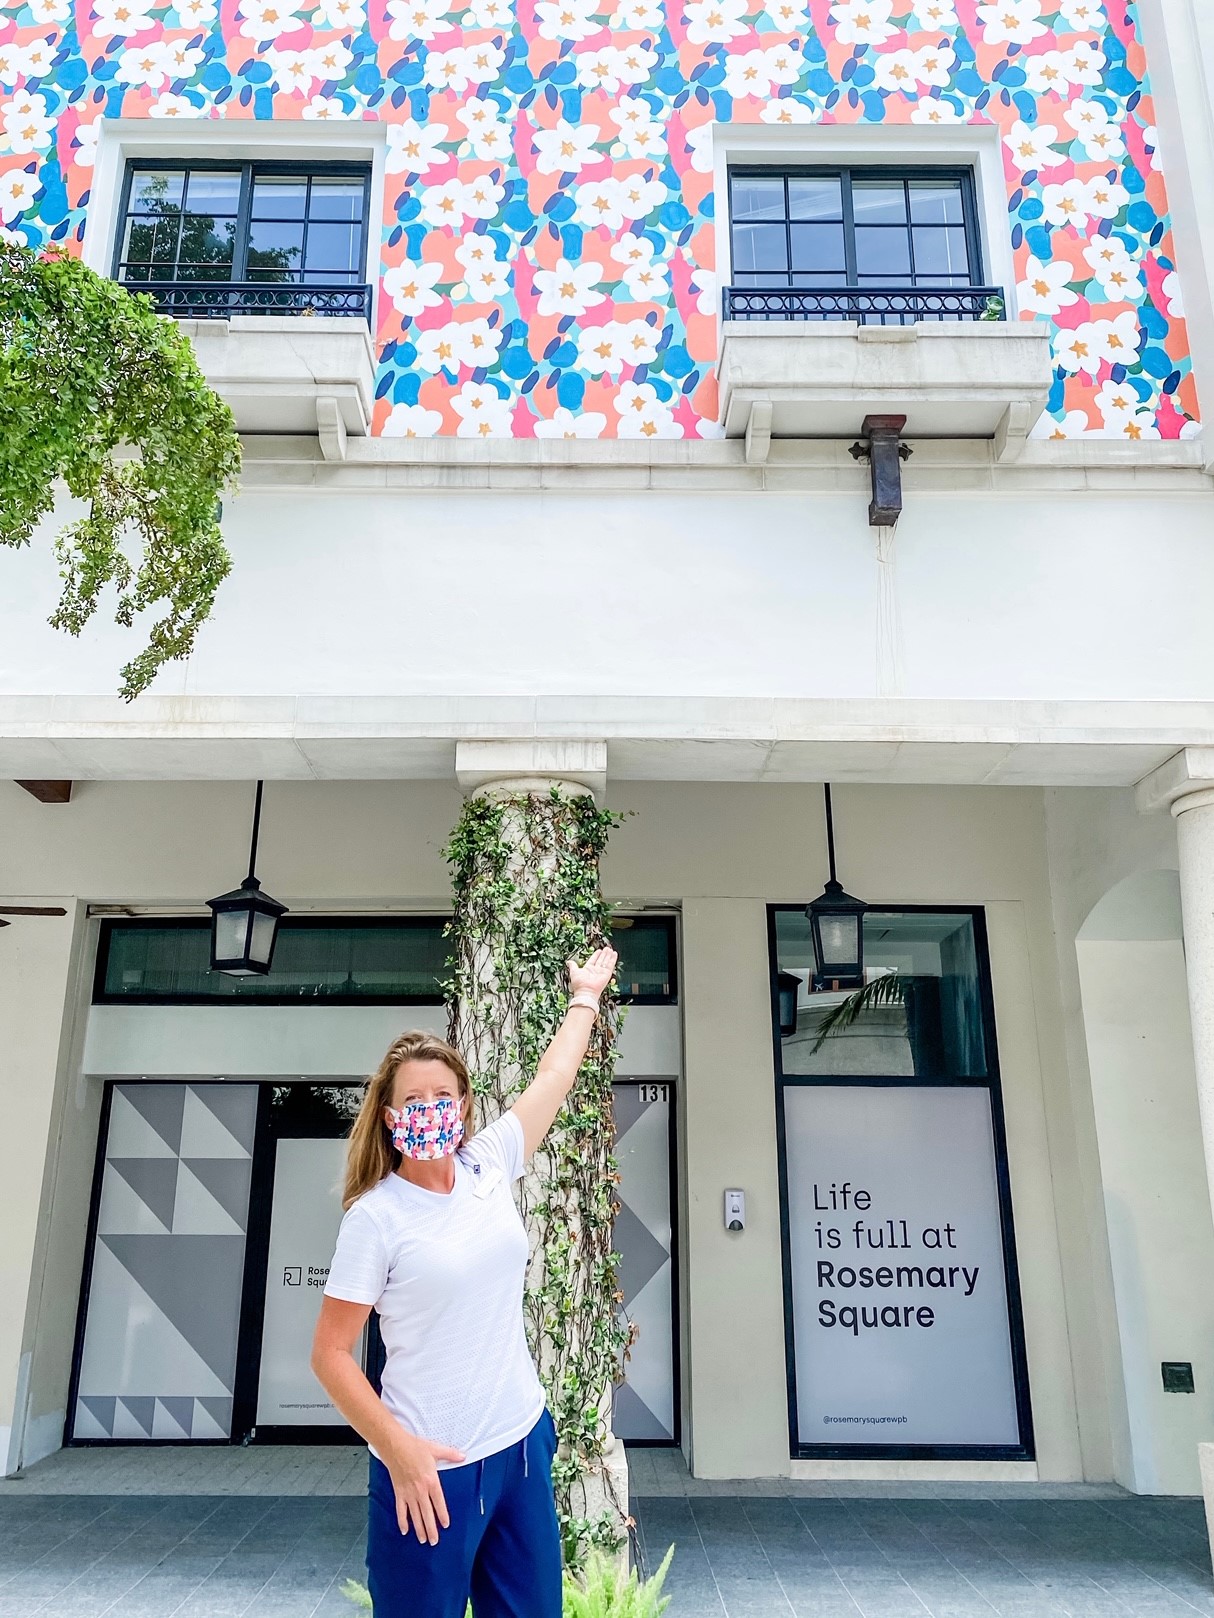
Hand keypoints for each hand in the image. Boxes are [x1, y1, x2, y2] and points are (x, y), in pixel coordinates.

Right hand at [384, 1428, 464, 1543]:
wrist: (395, 1446)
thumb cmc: (415, 1447)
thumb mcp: (435, 1449)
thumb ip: (450, 1454)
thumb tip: (463, 1456)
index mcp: (431, 1481)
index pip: (438, 1502)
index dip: (442, 1515)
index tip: (445, 1525)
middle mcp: (420, 1490)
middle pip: (427, 1514)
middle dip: (431, 1529)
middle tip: (434, 1541)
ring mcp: (408, 1493)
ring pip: (415, 1515)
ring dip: (419, 1528)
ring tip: (423, 1540)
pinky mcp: (399, 1493)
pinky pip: (401, 1510)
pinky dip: (402, 1521)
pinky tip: (405, 1530)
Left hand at [568, 945, 617, 1000]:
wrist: (586, 991)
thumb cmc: (579, 984)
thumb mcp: (574, 972)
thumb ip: (573, 966)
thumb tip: (568, 962)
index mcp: (588, 970)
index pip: (593, 960)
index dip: (596, 955)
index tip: (599, 950)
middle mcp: (595, 971)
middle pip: (601, 960)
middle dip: (604, 954)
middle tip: (607, 948)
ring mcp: (601, 972)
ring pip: (606, 961)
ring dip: (608, 955)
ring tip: (610, 949)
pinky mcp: (607, 974)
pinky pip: (610, 965)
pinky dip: (613, 959)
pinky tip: (614, 954)